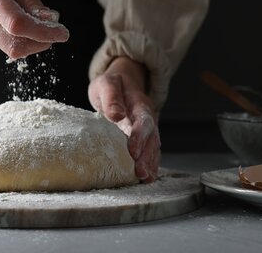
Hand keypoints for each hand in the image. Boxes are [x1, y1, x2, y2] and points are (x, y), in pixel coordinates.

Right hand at [0, 0, 68, 58]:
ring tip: (39, 23)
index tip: (62, 33)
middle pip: (14, 46)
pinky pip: (8, 46)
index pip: (17, 24)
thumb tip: (49, 22)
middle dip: (40, 44)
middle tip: (54, 32)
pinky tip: (24, 24)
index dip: (43, 33)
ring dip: (33, 43)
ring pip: (13, 50)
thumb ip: (33, 2)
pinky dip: (23, 40)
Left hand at [88, 57, 160, 182]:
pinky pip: (151, 151)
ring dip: (151, 163)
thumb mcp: (107, 84)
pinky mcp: (145, 136)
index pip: (143, 121)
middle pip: (152, 138)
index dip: (140, 137)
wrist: (123, 82)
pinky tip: (147, 177)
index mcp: (139, 104)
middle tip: (140, 172)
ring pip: (154, 147)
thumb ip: (111, 98)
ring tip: (145, 178)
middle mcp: (148, 117)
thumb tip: (116, 115)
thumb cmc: (113, 84)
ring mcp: (148, 128)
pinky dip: (151, 164)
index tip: (133, 152)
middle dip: (147, 156)